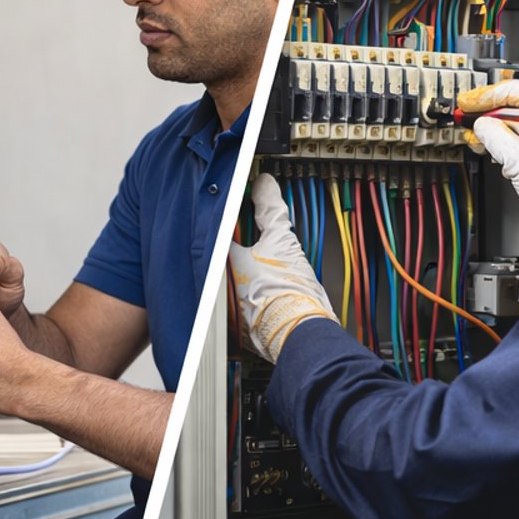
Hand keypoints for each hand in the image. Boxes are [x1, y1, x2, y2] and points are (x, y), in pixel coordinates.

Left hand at [229, 173, 335, 363]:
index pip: (217, 228)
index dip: (229, 214)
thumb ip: (271, 209)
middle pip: (220, 254)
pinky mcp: (239, 322)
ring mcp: (226, 305)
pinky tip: (264, 285)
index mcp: (222, 261)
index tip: (239, 204)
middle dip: (234, 242)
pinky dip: (247, 289)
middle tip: (250, 230)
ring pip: (228, 277)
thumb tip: (265, 186)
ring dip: (239, 267)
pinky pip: (238, 298)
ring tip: (260, 260)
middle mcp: (218, 284)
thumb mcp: (283, 241)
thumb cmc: (290, 292)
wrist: (301, 332)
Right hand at [461, 81, 518, 274]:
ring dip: (495, 130)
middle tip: (466, 120)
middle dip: (488, 115)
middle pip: (514, 104)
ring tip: (479, 140)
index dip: (487, 97)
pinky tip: (496, 152)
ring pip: (514, 120)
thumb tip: (481, 125)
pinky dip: (504, 141)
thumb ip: (499, 140)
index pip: (517, 92)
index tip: (467, 104)